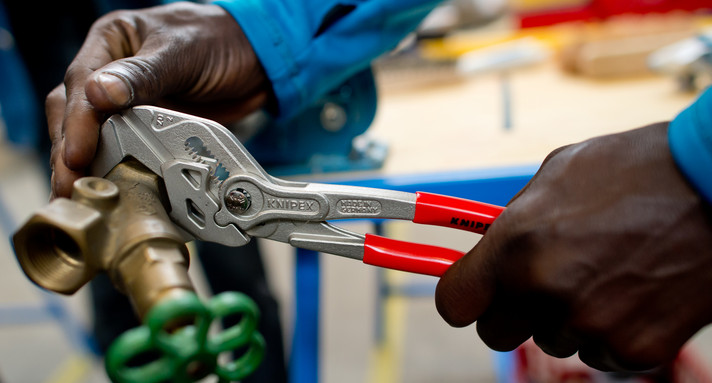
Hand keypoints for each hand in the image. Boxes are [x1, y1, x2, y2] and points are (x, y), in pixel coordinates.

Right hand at [46, 2, 269, 197]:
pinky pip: (122, 146)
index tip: (75, 154)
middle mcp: (112, 69)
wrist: (259, 58)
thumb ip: (142, 74)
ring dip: (85, 163)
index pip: (80, 84)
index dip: (76, 124)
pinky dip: (112, 166)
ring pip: (93, 132)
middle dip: (69, 151)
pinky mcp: (147, 124)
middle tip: (69, 185)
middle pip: (75, 113)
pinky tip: (107, 186)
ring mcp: (129, 99)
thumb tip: (99, 94)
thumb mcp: (181, 51)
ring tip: (79, 193)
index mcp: (112, 41)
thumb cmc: (220, 39)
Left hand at [435, 123, 711, 370]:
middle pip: (495, 333)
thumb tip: (491, 251)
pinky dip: (610, 331)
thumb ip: (514, 221)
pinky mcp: (633, 349)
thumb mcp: (557, 174)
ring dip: (566, 318)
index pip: (454, 303)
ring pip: (552, 340)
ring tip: (605, 273)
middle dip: (512, 311)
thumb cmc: (637, 170)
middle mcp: (544, 290)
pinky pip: (599, 353)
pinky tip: (634, 292)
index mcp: (516, 244)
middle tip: (541, 285)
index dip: (464, 298)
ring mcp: (590, 324)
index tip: (475, 293)